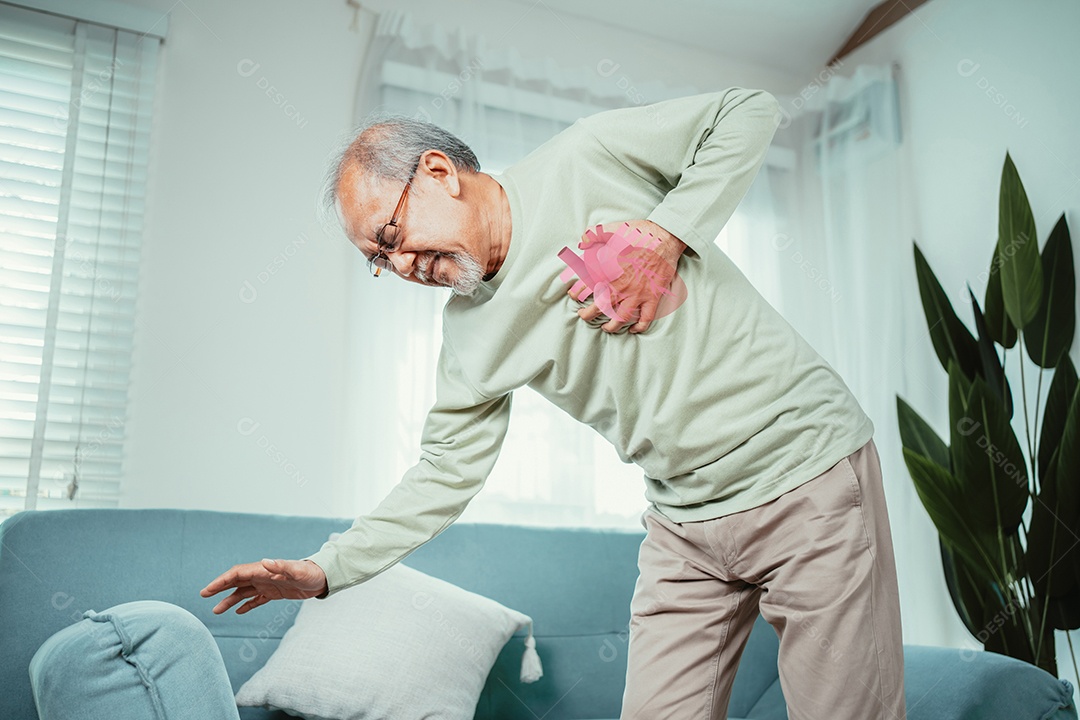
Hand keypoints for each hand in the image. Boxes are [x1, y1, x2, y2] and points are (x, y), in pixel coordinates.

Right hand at [200, 558, 327, 614]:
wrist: (323, 578)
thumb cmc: (310, 573)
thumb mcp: (297, 570)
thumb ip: (281, 566)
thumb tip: (264, 561)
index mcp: (264, 570)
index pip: (237, 574)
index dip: (221, 581)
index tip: (208, 589)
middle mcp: (263, 576)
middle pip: (236, 581)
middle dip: (219, 587)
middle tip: (203, 595)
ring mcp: (268, 585)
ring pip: (243, 592)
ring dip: (229, 600)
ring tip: (216, 610)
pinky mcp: (275, 593)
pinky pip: (256, 599)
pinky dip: (246, 605)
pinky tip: (238, 612)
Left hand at [568, 219, 686, 333]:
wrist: (665, 236)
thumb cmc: (639, 233)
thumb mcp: (613, 229)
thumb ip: (595, 235)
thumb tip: (583, 240)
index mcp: (610, 271)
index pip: (587, 286)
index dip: (577, 292)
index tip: (573, 295)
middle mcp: (621, 285)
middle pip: (600, 306)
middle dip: (589, 314)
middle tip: (584, 316)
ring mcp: (638, 293)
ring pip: (621, 318)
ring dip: (612, 326)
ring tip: (606, 328)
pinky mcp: (652, 297)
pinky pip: (645, 318)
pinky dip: (639, 327)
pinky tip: (633, 329)